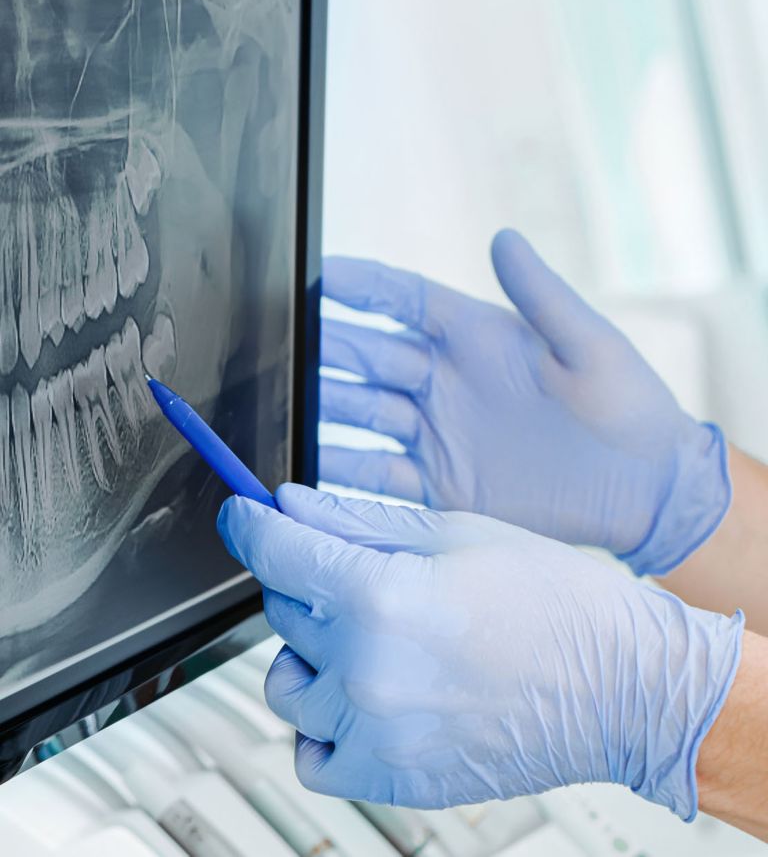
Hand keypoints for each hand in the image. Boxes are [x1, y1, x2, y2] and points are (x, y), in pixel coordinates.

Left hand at [217, 486, 742, 814]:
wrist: (622, 685)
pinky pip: (312, 753)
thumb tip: (292, 508)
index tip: (242, 515)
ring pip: (287, 681)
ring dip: (311, 652)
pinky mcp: (392, 778)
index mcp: (384, 597)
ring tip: (368, 637)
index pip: (276, 554)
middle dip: (307, 580)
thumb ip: (359, 523)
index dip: (250, 524)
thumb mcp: (455, 533)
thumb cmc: (556, 601)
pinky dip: (323, 720)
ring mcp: (377, 734)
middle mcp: (368, 672)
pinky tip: (366, 694)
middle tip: (358, 570)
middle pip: (282, 610)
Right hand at [321, 229, 729, 574]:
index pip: (401, 299)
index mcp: (475, 336)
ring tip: (281, 411)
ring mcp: (436, 434)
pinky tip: (307, 469)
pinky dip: (341, 472)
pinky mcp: (439, 486)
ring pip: (359, 415)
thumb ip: (542, 296)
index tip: (314, 277)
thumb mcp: (589, 346)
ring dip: (322, 410)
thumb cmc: (628, 407)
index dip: (359, 286)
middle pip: (366, 356)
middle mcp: (444, 381)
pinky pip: (377, 476)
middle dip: (322, 349)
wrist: (645, 491)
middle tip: (277, 348)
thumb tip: (504, 237)